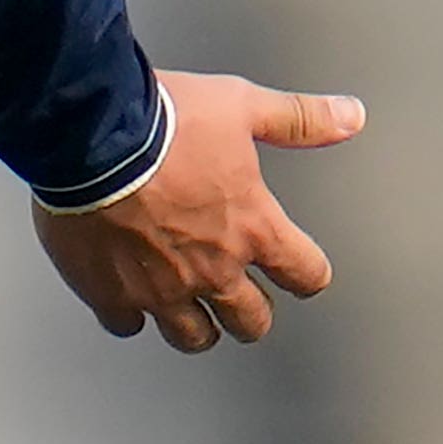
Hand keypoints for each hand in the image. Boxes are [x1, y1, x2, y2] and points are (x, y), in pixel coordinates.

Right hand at [37, 70, 364, 353]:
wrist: (91, 135)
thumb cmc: (164, 121)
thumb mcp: (242, 107)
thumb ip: (299, 119)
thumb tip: (351, 117)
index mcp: (252, 227)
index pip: (304, 273)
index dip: (306, 274)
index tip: (300, 275)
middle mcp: (213, 268)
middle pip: (250, 320)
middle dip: (251, 315)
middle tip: (244, 307)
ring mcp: (161, 288)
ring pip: (192, 337)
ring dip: (197, 328)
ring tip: (194, 319)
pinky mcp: (111, 294)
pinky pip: (127, 325)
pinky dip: (130, 314)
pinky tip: (128, 300)